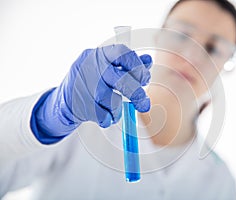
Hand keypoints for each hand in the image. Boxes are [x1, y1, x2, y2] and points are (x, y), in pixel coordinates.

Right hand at [31, 44, 151, 143]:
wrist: (63, 100)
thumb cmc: (90, 81)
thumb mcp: (106, 67)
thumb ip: (127, 64)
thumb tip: (148, 61)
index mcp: (99, 55)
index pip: (123, 53)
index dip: (138, 66)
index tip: (145, 79)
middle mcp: (90, 68)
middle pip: (122, 80)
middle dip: (137, 94)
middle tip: (144, 104)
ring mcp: (84, 87)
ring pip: (113, 101)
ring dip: (119, 109)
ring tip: (115, 109)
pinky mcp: (81, 105)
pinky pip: (104, 116)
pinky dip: (109, 118)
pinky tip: (105, 115)